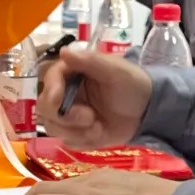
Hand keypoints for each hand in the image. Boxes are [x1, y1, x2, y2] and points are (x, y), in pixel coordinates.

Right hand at [36, 47, 151, 148]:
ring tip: (99, 127)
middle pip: (45, 108)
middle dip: (65, 117)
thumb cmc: (133, 84)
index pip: (51, 79)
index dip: (51, 90)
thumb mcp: (116, 70)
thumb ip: (91, 61)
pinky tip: (100, 133)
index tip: (57, 101)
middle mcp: (66, 94)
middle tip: (90, 117)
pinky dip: (84, 141)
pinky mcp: (77, 133)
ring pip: (53, 128)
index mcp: (73, 73)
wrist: (149, 110)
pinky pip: (68, 142)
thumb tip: (64, 52)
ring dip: (76, 131)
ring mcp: (70, 115)